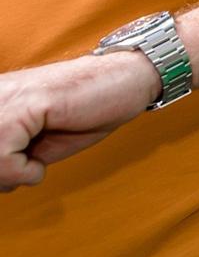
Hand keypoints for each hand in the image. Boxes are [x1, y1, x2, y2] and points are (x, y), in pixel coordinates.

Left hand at [0, 53, 160, 190]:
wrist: (128, 80)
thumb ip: (7, 158)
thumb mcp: (34, 145)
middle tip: (23, 171)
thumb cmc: (86, 112)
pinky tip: (41, 159)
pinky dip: (24, 172)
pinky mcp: (26, 104)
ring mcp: (5, 98)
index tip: (16, 171)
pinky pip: (4, 157)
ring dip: (8, 176)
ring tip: (32, 163)